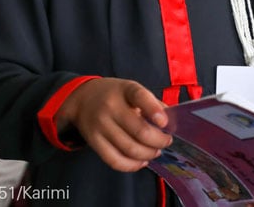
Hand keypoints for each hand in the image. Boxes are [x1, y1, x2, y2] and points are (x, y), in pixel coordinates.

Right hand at [56, 78, 171, 171]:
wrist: (82, 98)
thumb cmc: (115, 95)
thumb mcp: (132, 89)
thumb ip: (152, 103)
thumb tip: (171, 122)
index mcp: (126, 89)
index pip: (140, 97)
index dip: (154, 110)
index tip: (165, 123)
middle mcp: (111, 106)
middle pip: (139, 130)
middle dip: (159, 140)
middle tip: (166, 141)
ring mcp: (101, 125)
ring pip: (129, 148)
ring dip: (148, 154)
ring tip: (156, 151)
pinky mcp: (94, 141)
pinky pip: (114, 160)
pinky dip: (132, 165)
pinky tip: (142, 161)